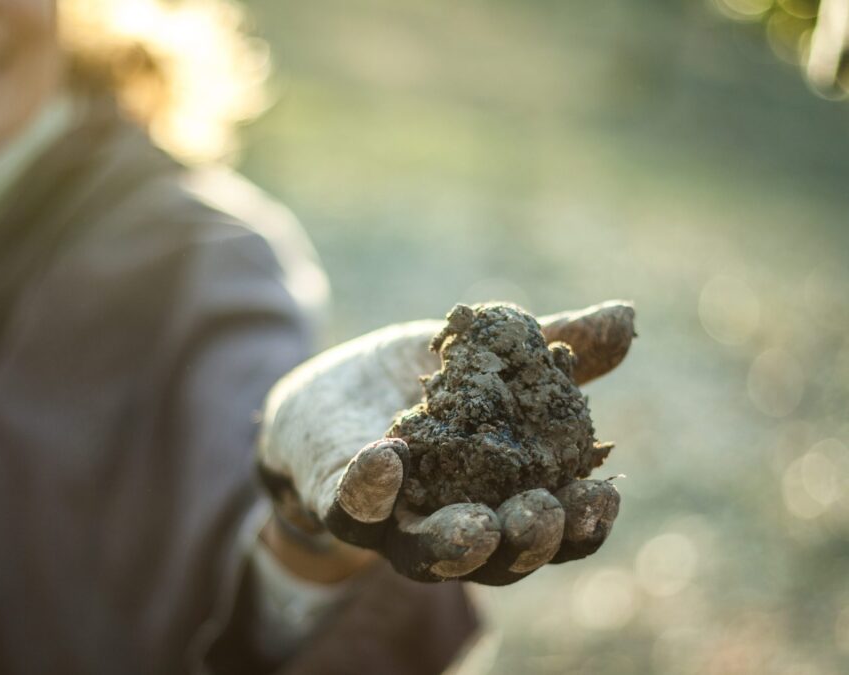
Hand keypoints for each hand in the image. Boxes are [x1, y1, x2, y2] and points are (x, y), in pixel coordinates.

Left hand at [257, 301, 634, 584]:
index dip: (583, 521)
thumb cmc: (422, 389)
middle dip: (527, 542)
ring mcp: (394, 525)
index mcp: (504, 502)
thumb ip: (552, 349)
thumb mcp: (487, 361)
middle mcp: (454, 529)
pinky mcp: (340, 506)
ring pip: (425, 556)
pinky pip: (353, 510)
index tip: (605, 492)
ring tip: (479, 524)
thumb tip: (625, 317)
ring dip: (454, 544)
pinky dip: (371, 489)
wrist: (332, 396)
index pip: (555, 528)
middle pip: (498, 558)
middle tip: (544, 512)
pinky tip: (386, 456)